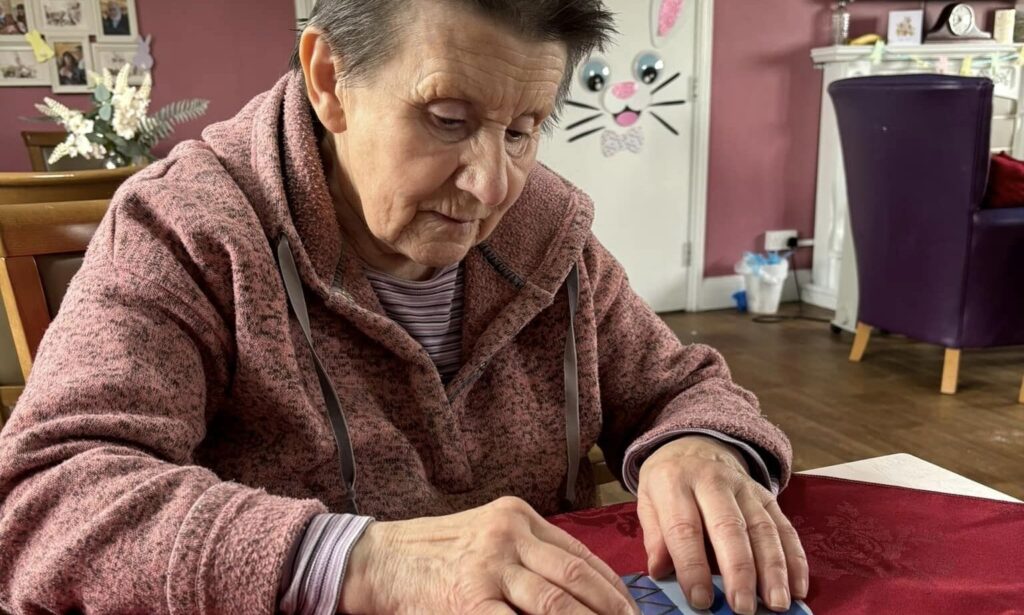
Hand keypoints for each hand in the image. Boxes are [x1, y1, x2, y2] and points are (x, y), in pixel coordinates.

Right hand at [338, 496, 639, 614]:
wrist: (377, 560)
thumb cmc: (435, 555)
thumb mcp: (486, 537)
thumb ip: (528, 554)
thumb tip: (578, 590)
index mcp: (517, 517)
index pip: (579, 554)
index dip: (612, 588)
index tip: (631, 612)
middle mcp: (508, 536)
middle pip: (575, 578)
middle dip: (611, 612)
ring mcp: (489, 568)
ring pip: (557, 604)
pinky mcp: (470, 601)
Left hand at [636, 436, 807, 614]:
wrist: (694, 446)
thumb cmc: (668, 484)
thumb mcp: (648, 501)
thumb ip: (655, 536)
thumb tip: (659, 571)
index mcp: (674, 482)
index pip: (684, 528)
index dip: (693, 566)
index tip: (700, 600)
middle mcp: (713, 481)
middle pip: (729, 527)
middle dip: (739, 571)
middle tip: (743, 608)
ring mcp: (744, 487)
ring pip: (763, 528)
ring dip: (773, 570)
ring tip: (776, 604)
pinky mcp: (767, 496)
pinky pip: (785, 527)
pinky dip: (795, 559)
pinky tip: (797, 588)